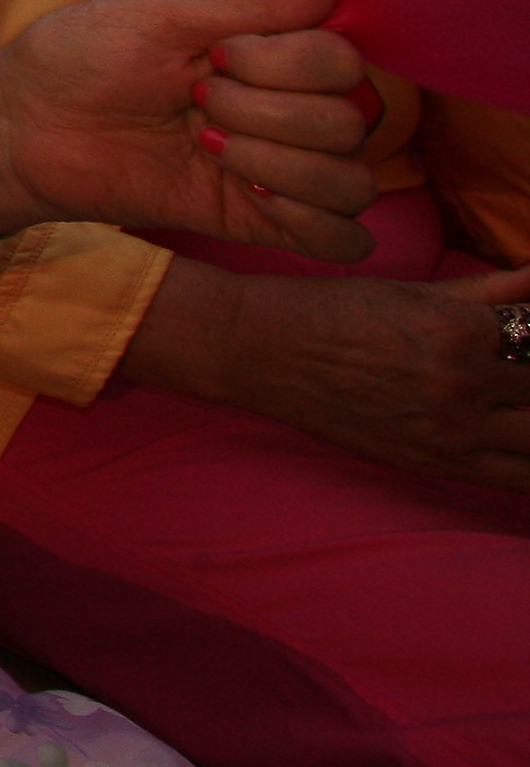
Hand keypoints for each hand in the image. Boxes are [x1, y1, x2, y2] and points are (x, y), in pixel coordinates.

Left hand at [0, 0, 381, 257]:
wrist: (23, 126)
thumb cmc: (80, 57)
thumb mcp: (160, 16)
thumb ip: (249, 7)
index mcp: (269, 57)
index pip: (345, 62)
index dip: (291, 61)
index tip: (217, 55)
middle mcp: (286, 113)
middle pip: (351, 121)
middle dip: (268, 110)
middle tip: (195, 101)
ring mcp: (274, 171)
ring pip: (353, 182)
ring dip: (281, 163)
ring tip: (205, 145)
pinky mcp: (253, 221)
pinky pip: (339, 240)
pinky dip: (312, 221)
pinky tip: (250, 193)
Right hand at [183, 261, 529, 489]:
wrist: (262, 351)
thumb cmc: (336, 310)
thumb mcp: (416, 292)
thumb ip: (494, 289)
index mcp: (464, 329)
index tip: (525, 337)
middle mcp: (465, 383)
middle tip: (517, 370)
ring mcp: (452, 431)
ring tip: (516, 401)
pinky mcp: (436, 465)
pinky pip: (520, 477)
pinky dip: (529, 459)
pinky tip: (518, 437)